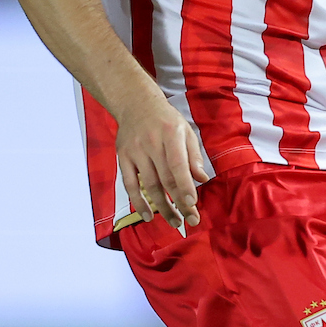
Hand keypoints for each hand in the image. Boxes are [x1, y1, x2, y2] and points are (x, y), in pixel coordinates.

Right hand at [116, 90, 211, 232]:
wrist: (135, 104)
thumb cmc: (166, 120)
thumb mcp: (185, 131)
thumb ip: (194, 156)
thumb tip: (202, 179)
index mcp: (170, 134)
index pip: (178, 164)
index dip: (185, 186)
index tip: (192, 204)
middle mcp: (151, 142)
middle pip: (165, 179)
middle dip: (179, 202)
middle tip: (191, 220)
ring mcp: (135, 151)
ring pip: (149, 185)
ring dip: (162, 207)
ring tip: (175, 222)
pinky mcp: (123, 157)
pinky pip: (129, 184)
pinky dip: (138, 202)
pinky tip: (148, 216)